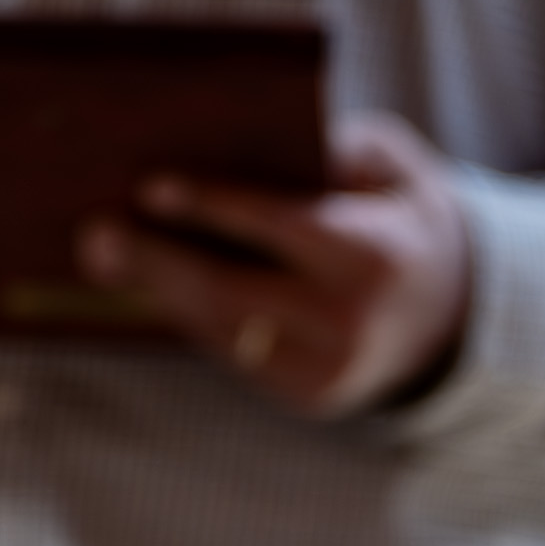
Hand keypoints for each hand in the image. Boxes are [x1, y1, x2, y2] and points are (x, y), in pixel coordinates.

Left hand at [75, 113, 471, 419]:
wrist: (449, 310)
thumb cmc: (396, 214)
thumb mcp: (384, 165)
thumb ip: (329, 151)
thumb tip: (238, 147)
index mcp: (373, 257)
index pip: (280, 226)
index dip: (212, 206)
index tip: (150, 187)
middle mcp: (350, 326)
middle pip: (234, 292)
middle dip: (159, 263)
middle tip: (95, 235)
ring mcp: (328, 372)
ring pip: (225, 331)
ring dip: (160, 294)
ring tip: (107, 256)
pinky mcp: (309, 398)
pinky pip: (235, 354)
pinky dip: (191, 318)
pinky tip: (150, 286)